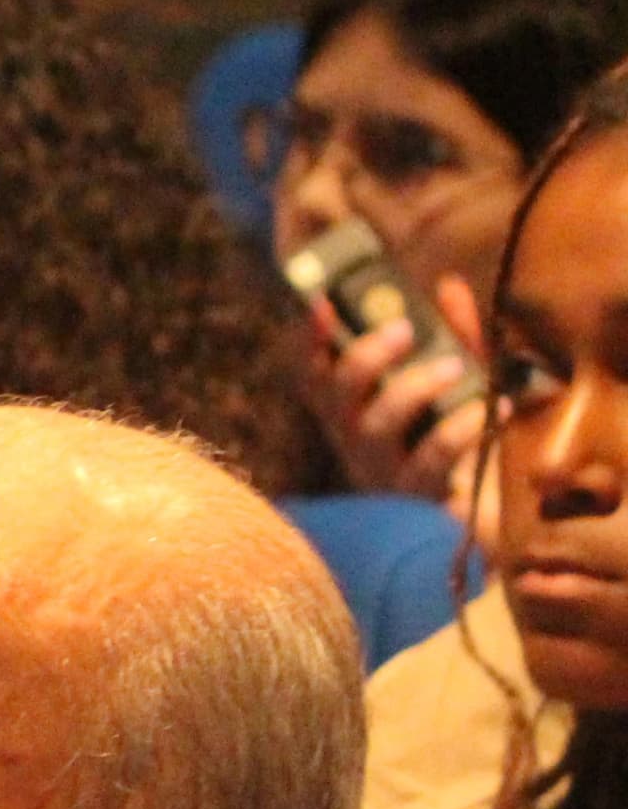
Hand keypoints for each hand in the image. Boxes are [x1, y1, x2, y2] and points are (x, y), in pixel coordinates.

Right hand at [299, 311, 482, 509]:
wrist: (487, 523)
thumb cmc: (466, 449)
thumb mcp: (464, 385)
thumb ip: (455, 338)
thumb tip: (448, 285)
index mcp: (357, 417)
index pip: (318, 376)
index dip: (313, 341)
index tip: (324, 302)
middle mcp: (358, 445)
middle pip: (337, 398)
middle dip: (364, 358)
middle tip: (403, 328)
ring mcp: (382, 475)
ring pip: (373, 429)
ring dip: (411, 389)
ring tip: (455, 367)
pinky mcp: (416, 500)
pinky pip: (430, 461)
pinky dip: (462, 427)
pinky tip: (496, 409)